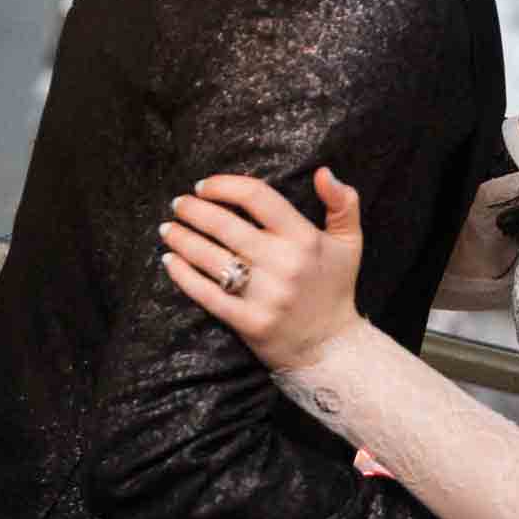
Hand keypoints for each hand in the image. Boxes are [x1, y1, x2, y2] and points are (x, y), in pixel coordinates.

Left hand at [162, 167, 366, 370]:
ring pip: (210, 257)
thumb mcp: (349, 242)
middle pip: (225, 225)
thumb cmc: (335, 287)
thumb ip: (343, 203)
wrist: (330, 347)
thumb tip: (322, 172)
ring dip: (182, 239)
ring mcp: (264, 294)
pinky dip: (182, 274)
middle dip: (194, 210)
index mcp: (304, 238)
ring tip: (168, 228)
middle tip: (178, 204)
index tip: (204, 186)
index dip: (225, 186)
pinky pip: (205, 293)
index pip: (257, 197)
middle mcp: (283, 263)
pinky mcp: (247, 321)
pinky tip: (170, 261)